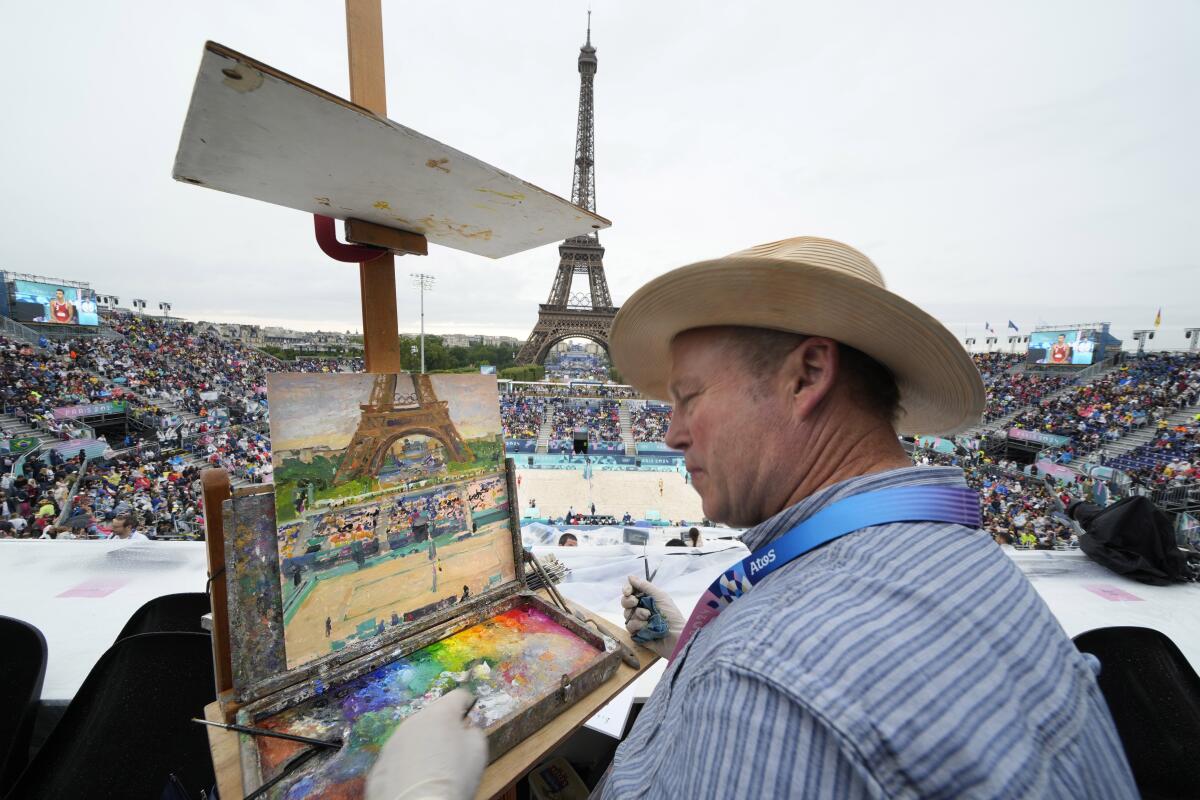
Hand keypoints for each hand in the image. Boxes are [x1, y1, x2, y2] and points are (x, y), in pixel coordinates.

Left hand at [366, 688, 485, 799]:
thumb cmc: (453, 778)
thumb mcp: (478, 751)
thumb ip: (473, 731)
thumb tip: (465, 729)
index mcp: (440, 713)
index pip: (457, 696)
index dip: (466, 704)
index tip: (469, 716)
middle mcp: (413, 721)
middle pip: (432, 716)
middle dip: (442, 728)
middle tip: (451, 750)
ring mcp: (393, 741)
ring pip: (413, 736)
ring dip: (422, 745)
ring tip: (431, 769)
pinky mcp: (380, 763)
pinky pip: (398, 757)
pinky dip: (407, 764)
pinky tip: (415, 780)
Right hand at [621, 575, 684, 658]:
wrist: (676, 635)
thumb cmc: (671, 614)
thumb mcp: (660, 596)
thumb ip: (645, 586)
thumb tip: (630, 577)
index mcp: (647, 598)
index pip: (631, 591)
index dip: (627, 590)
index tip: (627, 592)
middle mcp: (641, 608)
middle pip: (625, 602)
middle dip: (628, 601)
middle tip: (636, 602)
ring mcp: (638, 621)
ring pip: (626, 614)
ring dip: (637, 614)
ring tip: (648, 617)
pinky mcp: (637, 633)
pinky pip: (629, 626)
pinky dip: (637, 625)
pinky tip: (646, 627)